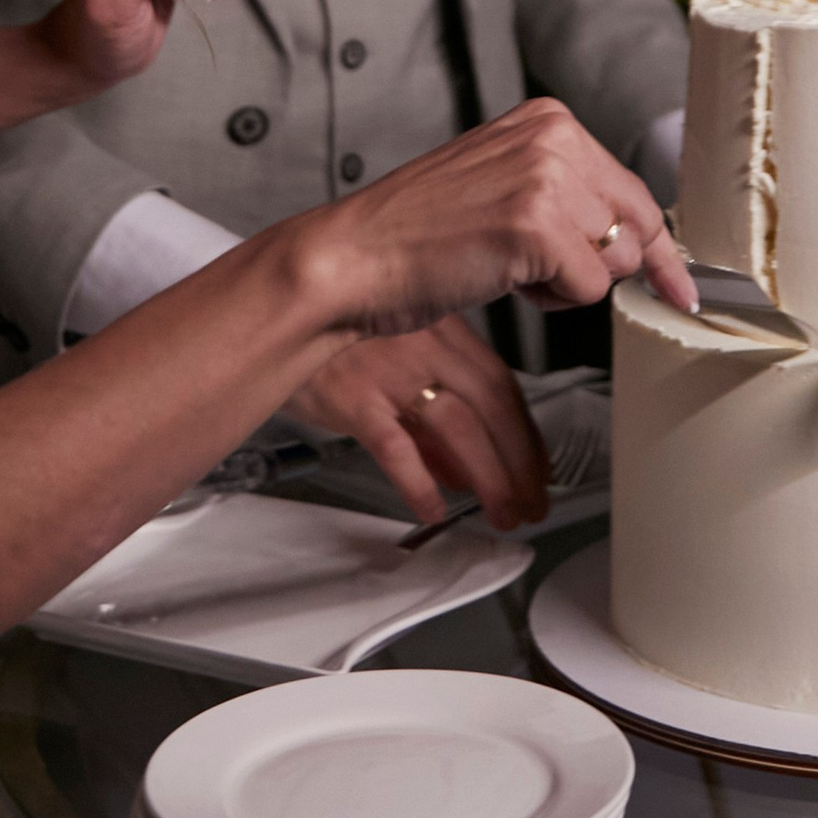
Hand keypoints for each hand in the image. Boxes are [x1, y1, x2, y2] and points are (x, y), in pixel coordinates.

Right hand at [284, 313, 547, 532]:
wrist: (277, 305)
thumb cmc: (334, 329)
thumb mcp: (396, 348)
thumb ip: (432, 404)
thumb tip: (462, 466)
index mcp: (442, 329)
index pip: (502, 385)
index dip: (527, 433)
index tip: (540, 467)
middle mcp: (424, 347)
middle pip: (491, 410)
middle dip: (520, 464)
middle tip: (532, 503)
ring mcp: (390, 372)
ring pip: (459, 430)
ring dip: (490, 478)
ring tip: (502, 513)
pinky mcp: (354, 398)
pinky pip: (396, 448)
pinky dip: (420, 483)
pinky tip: (433, 509)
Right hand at [300, 97, 695, 353]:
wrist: (352, 258)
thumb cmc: (415, 235)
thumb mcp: (499, 185)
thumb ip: (564, 193)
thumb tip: (635, 239)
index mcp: (546, 120)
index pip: (631, 187)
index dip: (654, 245)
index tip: (679, 283)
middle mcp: (554, 138)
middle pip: (636, 223)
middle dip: (609, 266)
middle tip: (550, 278)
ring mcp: (547, 179)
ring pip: (616, 259)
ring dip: (570, 282)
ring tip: (507, 266)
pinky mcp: (538, 226)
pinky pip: (588, 289)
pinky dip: (551, 300)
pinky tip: (502, 278)